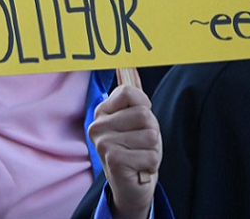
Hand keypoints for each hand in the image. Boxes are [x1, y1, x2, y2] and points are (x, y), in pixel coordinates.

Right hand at [88, 74, 160, 218]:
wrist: (132, 184)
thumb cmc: (137, 147)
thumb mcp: (138, 118)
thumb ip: (134, 95)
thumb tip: (128, 65)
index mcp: (102, 111)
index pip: (130, 91)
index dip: (144, 105)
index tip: (139, 120)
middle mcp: (97, 126)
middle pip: (143, 114)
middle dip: (151, 130)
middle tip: (140, 143)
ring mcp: (103, 143)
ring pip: (150, 135)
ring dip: (152, 148)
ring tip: (140, 154)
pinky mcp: (114, 161)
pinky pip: (151, 154)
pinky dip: (152, 163)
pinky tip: (139, 167)